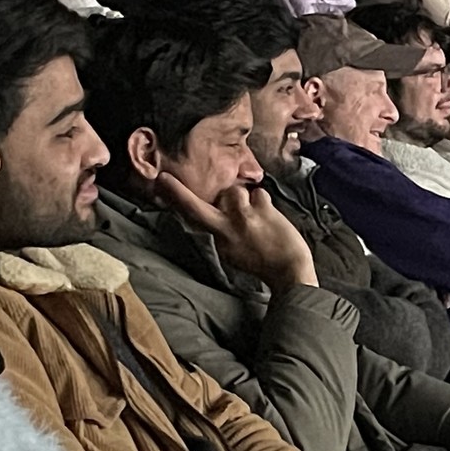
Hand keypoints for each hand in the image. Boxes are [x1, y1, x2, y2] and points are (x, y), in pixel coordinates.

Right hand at [154, 171, 316, 290]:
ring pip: (234, 191)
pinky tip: (268, 216)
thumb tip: (217, 210)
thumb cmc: (261, 262)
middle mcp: (226, 227)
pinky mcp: (264, 209)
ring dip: (242, 198)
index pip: (192, 217)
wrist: (289, 271)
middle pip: (196, 206)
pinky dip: (263, 202)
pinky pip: (258, 193)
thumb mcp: (231, 252)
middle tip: (164, 179)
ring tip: (252, 213)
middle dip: (177, 192)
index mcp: (218, 239)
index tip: (160, 181)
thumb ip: (221, 231)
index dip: (175, 198)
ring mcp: (244, 216)